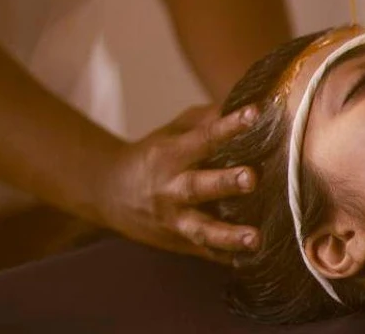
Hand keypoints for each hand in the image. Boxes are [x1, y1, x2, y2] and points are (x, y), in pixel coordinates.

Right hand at [97, 104, 260, 260]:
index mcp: (171, 154)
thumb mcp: (172, 131)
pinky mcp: (179, 243)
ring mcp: (174, 219)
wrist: (110, 192)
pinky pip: (205, 252)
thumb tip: (242, 105)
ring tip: (254, 239)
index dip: (229, 126)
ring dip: (228, 235)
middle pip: (198, 185)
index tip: (255, 114)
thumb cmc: (154, 155)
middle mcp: (171, 187)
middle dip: (225, 182)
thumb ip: (205, 120)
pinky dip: (226, 257)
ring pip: (201, 228)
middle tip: (251, 178)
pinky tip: (251, 260)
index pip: (203, 138)